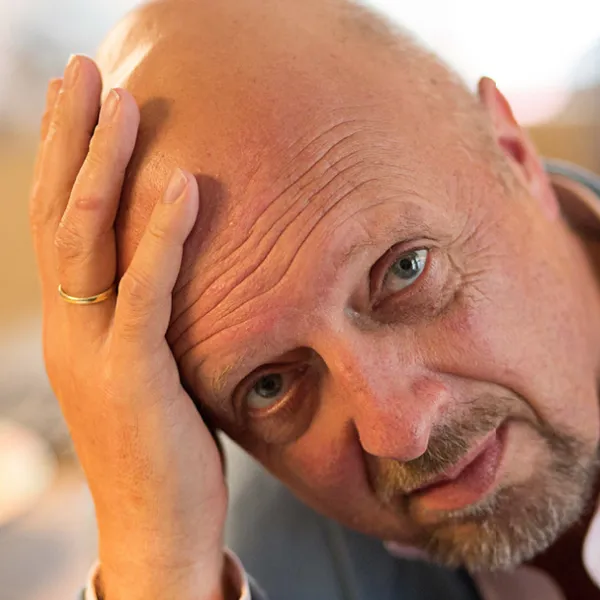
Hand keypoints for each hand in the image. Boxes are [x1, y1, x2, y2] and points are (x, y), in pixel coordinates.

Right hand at [29, 56, 228, 599]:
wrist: (153, 524)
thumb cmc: (160, 444)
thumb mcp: (146, 367)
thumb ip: (147, 317)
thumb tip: (175, 273)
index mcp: (73, 323)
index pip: (59, 222)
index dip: (63, 157)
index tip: (75, 99)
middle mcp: (69, 327)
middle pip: (61, 212)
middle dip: (70, 137)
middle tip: (82, 70)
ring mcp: (94, 350)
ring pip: (89, 239)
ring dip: (105, 166)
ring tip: (124, 101)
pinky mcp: (134, 374)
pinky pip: (143, 291)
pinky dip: (161, 236)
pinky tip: (182, 186)